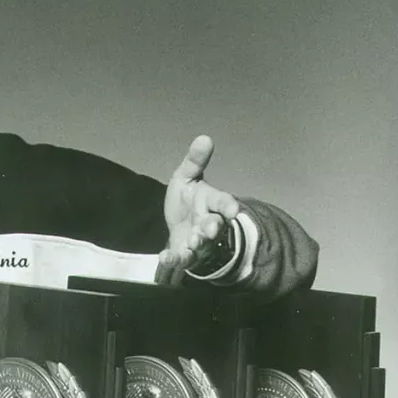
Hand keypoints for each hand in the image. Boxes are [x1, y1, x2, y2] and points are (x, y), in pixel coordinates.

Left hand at [157, 135, 239, 282]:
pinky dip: (174, 259)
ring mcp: (198, 241)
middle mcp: (208, 223)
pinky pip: (182, 259)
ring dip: (197, 244)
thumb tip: (204, 137)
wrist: (178, 225)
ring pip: (202, 245)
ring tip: (192, 243)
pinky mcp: (185, 255)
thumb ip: (194, 162)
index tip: (232, 209)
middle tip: (208, 228)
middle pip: (215, 227)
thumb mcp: (186, 178)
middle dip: (212, 228)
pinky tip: (165, 258)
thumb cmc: (186, 200)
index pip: (223, 203)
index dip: (228, 206)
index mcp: (211, 203)